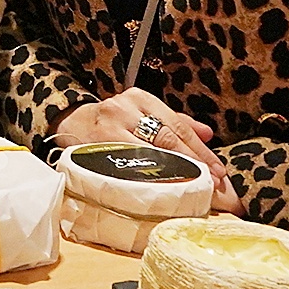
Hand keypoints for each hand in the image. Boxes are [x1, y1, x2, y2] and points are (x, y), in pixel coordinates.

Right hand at [52, 88, 239, 207]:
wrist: (69, 123)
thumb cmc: (113, 121)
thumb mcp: (142, 111)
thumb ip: (175, 121)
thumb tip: (208, 134)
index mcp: (140, 98)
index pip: (177, 126)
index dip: (200, 150)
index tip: (218, 170)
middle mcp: (123, 109)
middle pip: (166, 139)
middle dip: (193, 163)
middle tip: (213, 183)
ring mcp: (107, 130)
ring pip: (148, 155)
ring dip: (175, 174)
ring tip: (194, 189)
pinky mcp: (94, 151)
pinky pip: (127, 168)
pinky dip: (147, 180)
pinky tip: (162, 190)